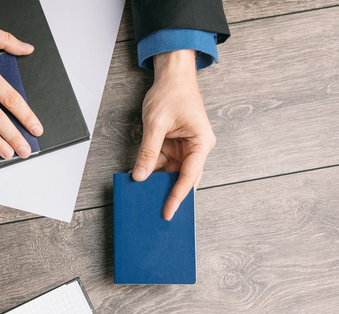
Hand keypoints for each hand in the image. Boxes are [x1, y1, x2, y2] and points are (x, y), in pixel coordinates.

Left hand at [132, 49, 215, 220]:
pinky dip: (150, 170)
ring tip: (143, 199)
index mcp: (201, 143)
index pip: (189, 176)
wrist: (172, 76)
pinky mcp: (174, 147)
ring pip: (170, 174)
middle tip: (155, 213)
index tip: (169, 212)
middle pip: (182, 178)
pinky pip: (162, 164)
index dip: (177, 196)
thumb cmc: (171, 93)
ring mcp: (185, 149)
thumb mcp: (156, 123)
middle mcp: (196, 148)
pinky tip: (137, 178)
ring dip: (156, 183)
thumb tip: (140, 175)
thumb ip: (148, 151)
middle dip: (169, 194)